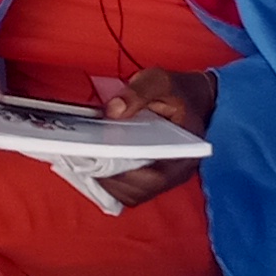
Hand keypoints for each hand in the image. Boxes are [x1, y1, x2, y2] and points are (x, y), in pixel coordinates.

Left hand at [96, 65, 216, 207]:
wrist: (192, 98)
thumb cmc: (177, 92)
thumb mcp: (160, 81)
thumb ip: (138, 92)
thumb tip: (113, 111)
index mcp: (184, 152)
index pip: (155, 178)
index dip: (125, 175)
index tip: (101, 160)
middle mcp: (174, 171)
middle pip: (137, 191)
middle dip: (108, 179)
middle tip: (84, 159)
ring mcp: (161, 176)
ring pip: (130, 193)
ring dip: (106, 182)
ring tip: (84, 161)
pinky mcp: (149, 175)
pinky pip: (127, 188)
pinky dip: (109, 180)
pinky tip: (92, 162)